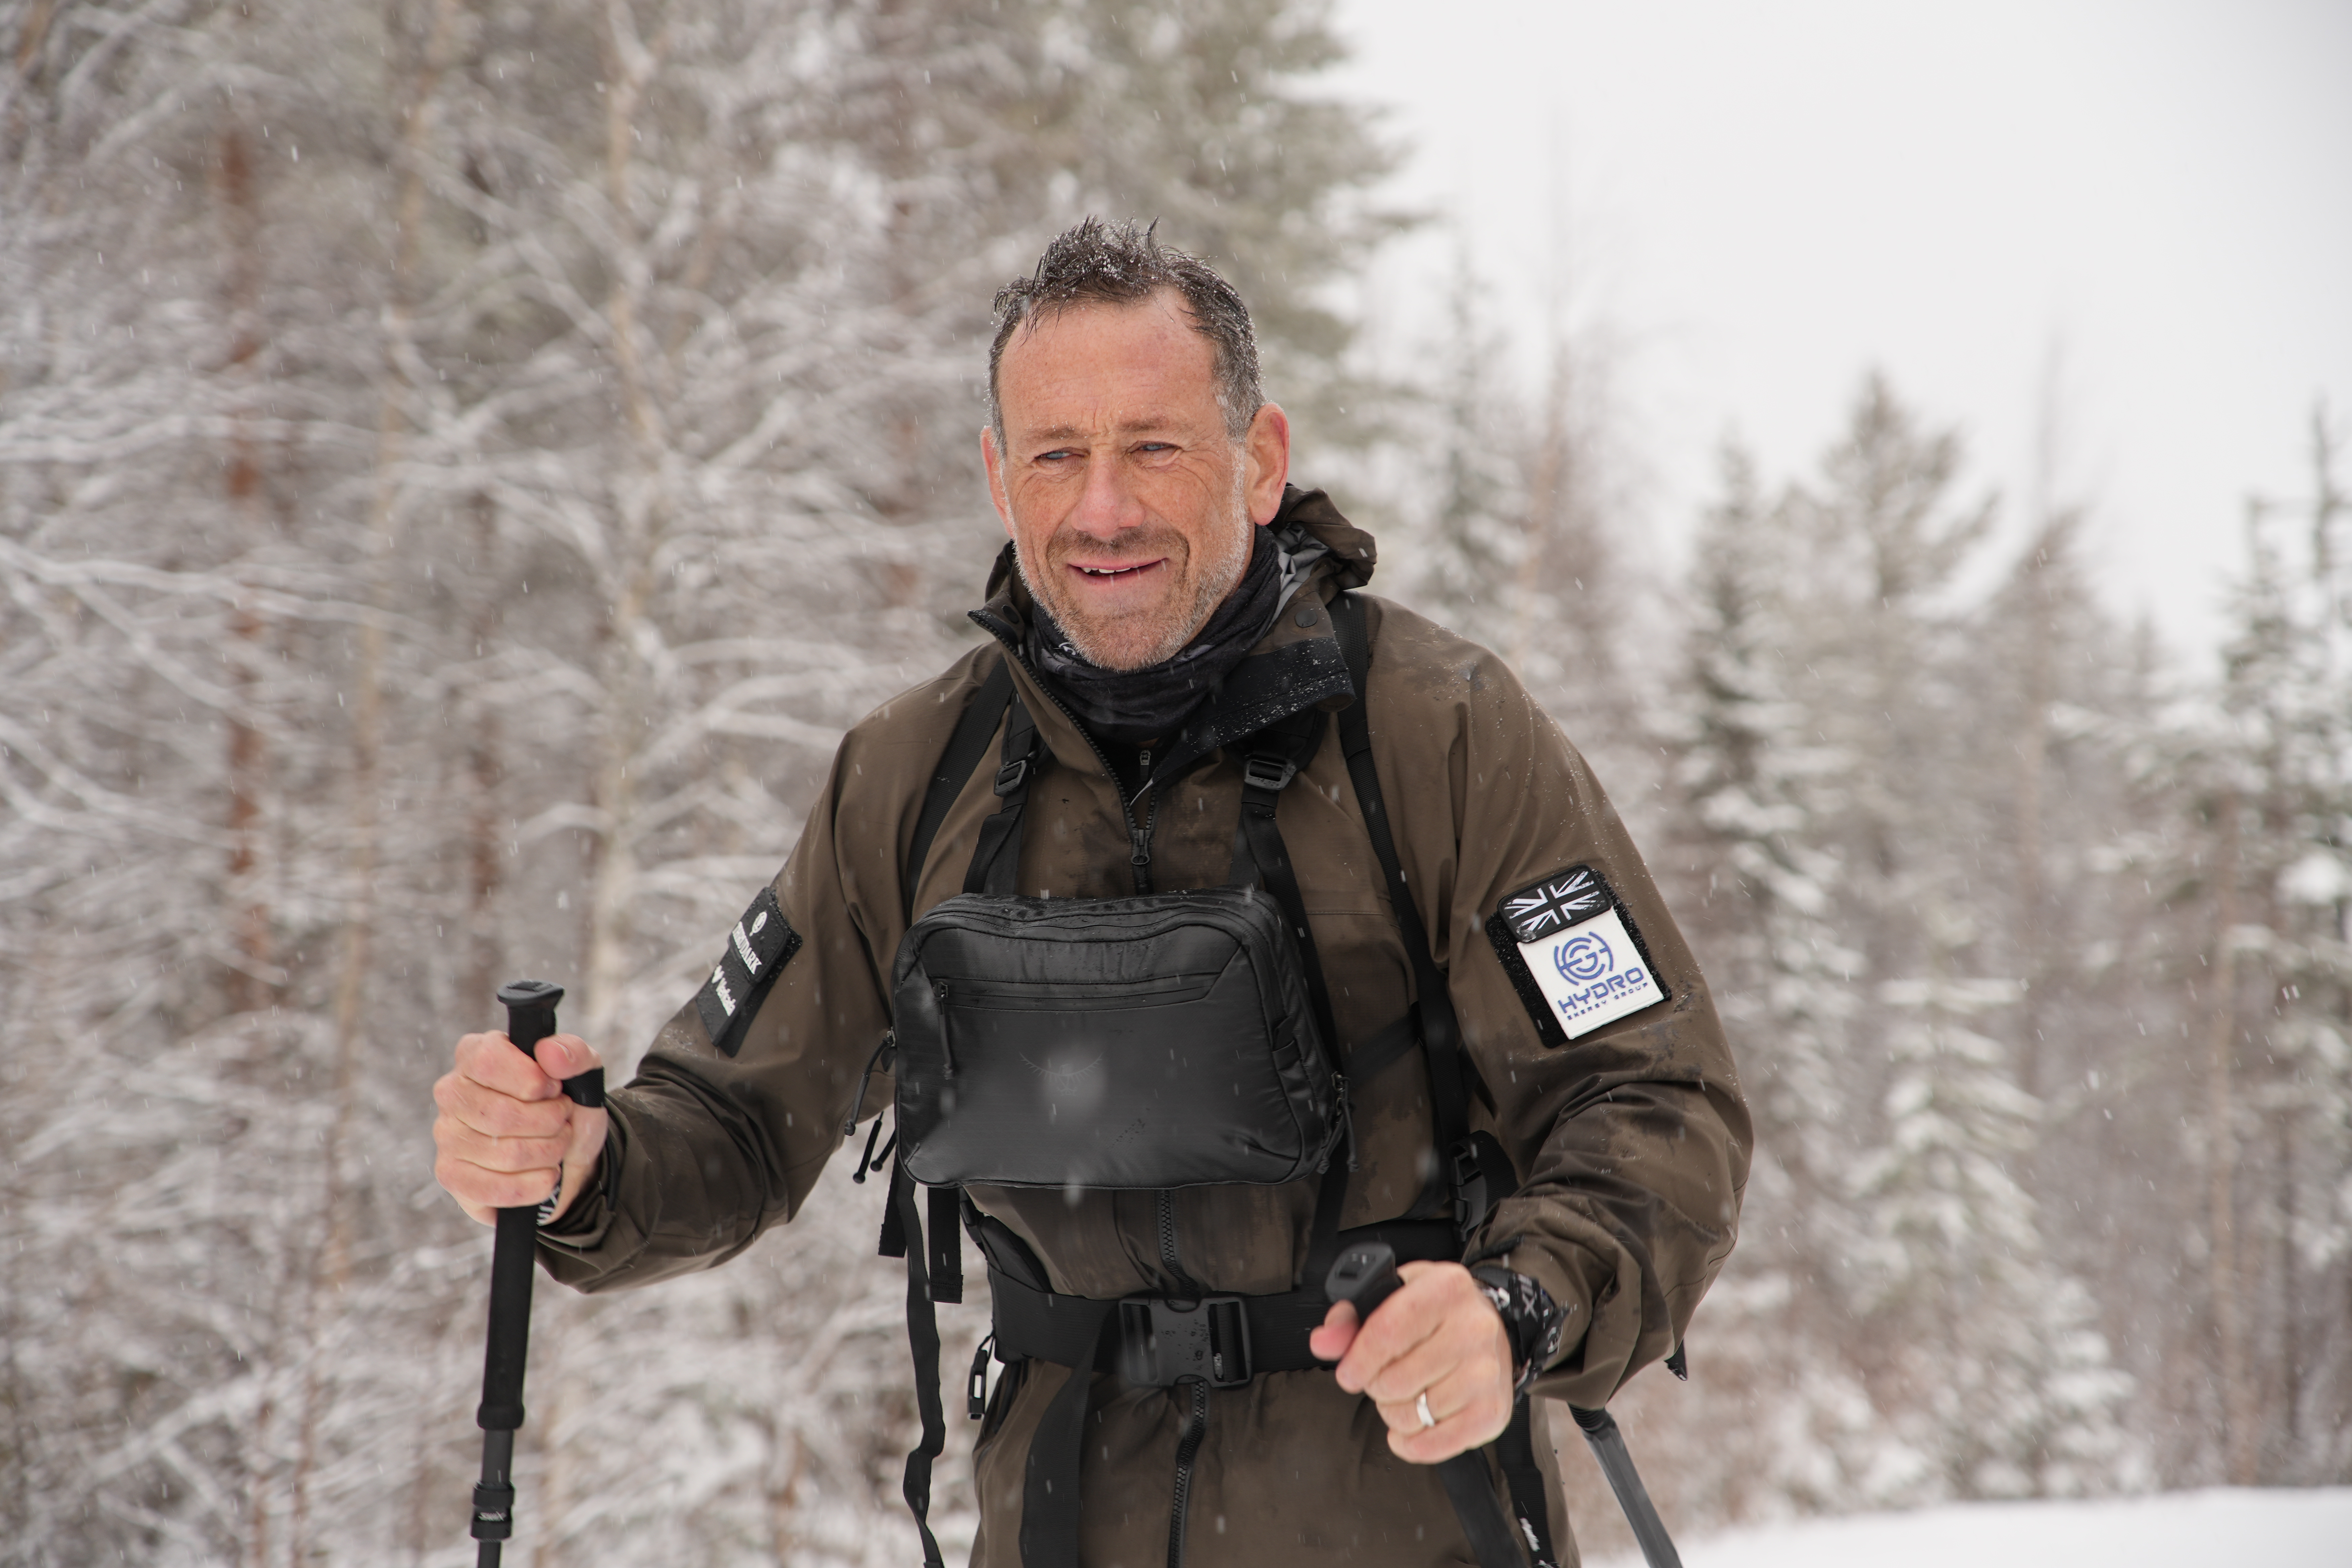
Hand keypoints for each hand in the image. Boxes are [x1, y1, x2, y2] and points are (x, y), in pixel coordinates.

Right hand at [432, 1030, 607, 1226]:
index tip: (555, 1088)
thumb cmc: (566, 1107)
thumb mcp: (583, 1073)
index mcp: (475, 1054)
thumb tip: (549, 1053)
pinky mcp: (452, 1176)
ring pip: (506, 1154)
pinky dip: (536, 1185)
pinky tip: (547, 1175)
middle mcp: (452, 1093)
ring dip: (549, 1152)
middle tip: (563, 1121)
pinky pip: (498, 1189)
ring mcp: (447, 1136)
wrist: (569, 1154)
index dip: (533, 1080)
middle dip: (549, 1121)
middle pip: (501, 1114)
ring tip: (558, 1144)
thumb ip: (573, 1053)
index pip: (489, 1061)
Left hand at [1308, 1260, 1514, 1462]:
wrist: (1491, 1328)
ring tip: (1406, 1394)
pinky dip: (1413, 1443)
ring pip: (1412, 1415)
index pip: (1387, 1332)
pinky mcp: (1491, 1411)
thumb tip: (1324, 1341)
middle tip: (1385, 1376)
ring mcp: (1486, 1373)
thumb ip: (1350, 1318)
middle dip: (1377, 1386)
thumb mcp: (1394, 1297)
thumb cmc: (1437, 1312)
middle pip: (1396, 1380)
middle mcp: (1473, 1329)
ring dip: (1395, 1413)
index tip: (1349, 1372)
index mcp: (1446, 1289)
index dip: (1358, 1360)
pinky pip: (1435, 1445)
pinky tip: (1414, 1425)